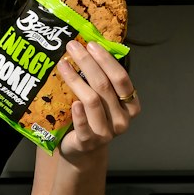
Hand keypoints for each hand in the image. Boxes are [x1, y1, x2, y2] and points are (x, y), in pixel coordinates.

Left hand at [56, 39, 139, 161]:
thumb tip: (88, 48)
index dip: (106, 60)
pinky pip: (83, 125)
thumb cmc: (93, 118)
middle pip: (104, 86)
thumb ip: (102, 80)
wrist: (83, 150)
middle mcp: (122, 120)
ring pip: (92, 100)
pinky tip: (73, 102)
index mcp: (131, 106)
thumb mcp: (103, 100)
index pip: (121, 78)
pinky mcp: (89, 142)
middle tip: (72, 46)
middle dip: (87, 63)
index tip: (91, 44)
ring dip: (76, 79)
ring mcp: (106, 133)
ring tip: (62, 64)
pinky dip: (79, 113)